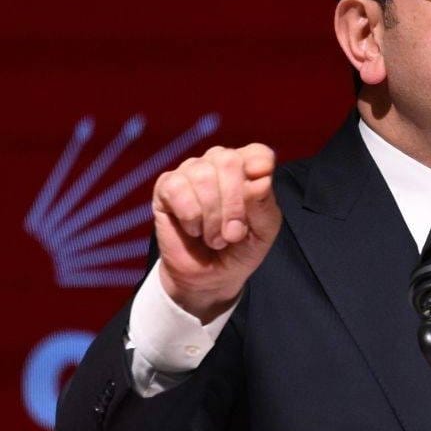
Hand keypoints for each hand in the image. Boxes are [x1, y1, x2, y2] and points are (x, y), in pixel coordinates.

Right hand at [151, 144, 281, 321]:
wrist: (209, 277)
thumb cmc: (240, 249)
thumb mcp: (263, 231)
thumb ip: (264, 204)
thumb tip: (261, 178)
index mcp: (248, 168)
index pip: (257, 153)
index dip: (259, 166)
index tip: (259, 187)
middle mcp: (218, 163)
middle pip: (229, 161)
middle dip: (233, 204)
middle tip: (233, 234)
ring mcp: (191, 172)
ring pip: (203, 176)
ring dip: (212, 217)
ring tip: (215, 238)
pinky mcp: (166, 187)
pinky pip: (178, 189)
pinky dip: (190, 217)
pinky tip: (193, 229)